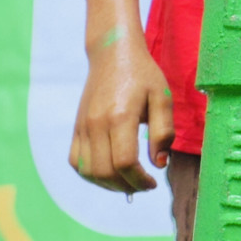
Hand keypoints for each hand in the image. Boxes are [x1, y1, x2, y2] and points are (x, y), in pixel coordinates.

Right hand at [70, 31, 172, 193]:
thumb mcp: (163, 97)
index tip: (153, 183)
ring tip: (128, 183)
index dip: (140, 180)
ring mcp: (83, 126)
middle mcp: (97, 124)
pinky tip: (109, 173)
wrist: (112, 54)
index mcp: (121, 116)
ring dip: (109, 185)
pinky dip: (90, 175)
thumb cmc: (143, 75)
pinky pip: (76, 161)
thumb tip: (160, 163)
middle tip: (144, 186)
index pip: (125, 162)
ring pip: (88, 171)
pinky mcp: (76, 127)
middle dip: (127, 186)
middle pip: (106, 171)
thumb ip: (164, 131)